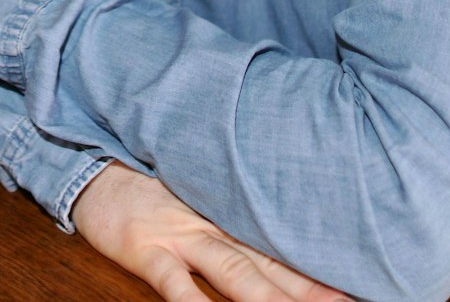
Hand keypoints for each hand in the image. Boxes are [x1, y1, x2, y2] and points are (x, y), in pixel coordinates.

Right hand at [73, 163, 350, 301]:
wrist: (92, 162)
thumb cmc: (148, 181)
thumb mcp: (199, 189)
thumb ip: (235, 210)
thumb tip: (279, 229)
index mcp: (230, 214)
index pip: (284, 247)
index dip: (319, 269)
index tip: (358, 284)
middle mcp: (216, 226)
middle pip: (273, 265)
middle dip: (312, 291)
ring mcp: (183, 237)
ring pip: (237, 274)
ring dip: (269, 300)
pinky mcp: (148, 250)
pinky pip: (176, 284)